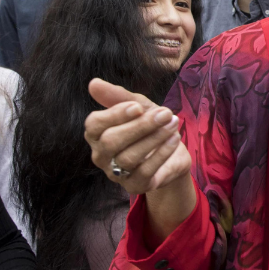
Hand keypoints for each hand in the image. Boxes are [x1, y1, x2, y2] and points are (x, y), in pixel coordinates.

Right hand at [85, 78, 190, 196]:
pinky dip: (162, 153)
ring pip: (129, 158)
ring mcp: (116, 174)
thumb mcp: (138, 107)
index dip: (115, 115)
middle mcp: (101, 156)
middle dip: (140, 126)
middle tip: (165, 113)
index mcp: (96, 134)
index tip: (138, 106)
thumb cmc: (149, 127)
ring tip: (173, 123)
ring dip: (154, 138)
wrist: (171, 152)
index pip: (94, 125)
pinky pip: (145, 172)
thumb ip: (118, 96)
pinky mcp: (134, 186)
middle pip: (111, 142)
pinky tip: (174, 139)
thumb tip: (93, 83)